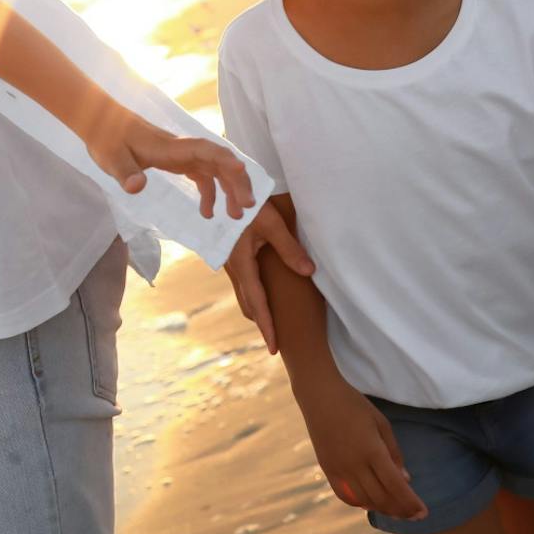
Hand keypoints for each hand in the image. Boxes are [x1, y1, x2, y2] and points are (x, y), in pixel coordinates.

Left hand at [83, 103, 254, 218]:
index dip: (224, 159)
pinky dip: (210, 192)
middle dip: (236, 181)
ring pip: (214, 169)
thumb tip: (135, 188)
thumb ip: (124, 173)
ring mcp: (181, 155)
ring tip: (236, 215)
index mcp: (170, 147)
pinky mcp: (176, 161)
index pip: (204, 150)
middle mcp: (182, 149)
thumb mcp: (110, 159)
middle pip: (218, 161)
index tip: (242, 170)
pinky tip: (208, 212)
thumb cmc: (106, 138)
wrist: (101, 123)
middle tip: (246, 208)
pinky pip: (202, 175)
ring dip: (229, 189)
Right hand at [223, 200, 315, 353]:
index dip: (267, 326)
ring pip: (243, 294)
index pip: (257, 302)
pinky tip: (260, 294)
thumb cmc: (248, 203)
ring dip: (256, 309)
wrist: (224, 186)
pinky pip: (242, 282)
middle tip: (274, 342)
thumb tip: (309, 271)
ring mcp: (230, 261)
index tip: (274, 348)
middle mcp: (233, 266)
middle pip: (247, 303)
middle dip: (261, 322)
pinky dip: (252, 295)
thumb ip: (289, 249)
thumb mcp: (271, 224)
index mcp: (241, 263)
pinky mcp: (231, 254)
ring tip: (270, 322)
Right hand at [298, 378, 426, 520]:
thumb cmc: (355, 405)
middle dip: (401, 511)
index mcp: (372, 450)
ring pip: (364, 500)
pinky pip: (345, 495)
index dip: (412, 503)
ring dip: (383, 509)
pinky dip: (360, 503)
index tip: (424, 513)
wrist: (319, 395)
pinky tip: (371, 503)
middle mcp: (355, 464)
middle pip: (382, 498)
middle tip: (414, 515)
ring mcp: (339, 468)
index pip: (396, 486)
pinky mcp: (327, 469)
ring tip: (397, 511)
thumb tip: (406, 480)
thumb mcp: (381, 423)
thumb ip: (394, 453)